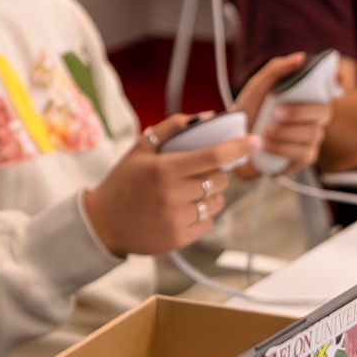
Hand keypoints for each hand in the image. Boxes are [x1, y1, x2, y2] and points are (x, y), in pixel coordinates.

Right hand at [81, 116, 254, 256]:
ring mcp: (176, 219)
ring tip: (189, 193)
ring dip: (211, 195)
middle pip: (220, 180)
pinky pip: (208, 223)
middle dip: (218, 173)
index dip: (238, 147)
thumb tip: (208, 117)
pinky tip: (183, 211)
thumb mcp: (140, 149)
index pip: (213, 156)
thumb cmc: (123, 181)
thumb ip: (172, 127)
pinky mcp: (178, 239)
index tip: (253, 141)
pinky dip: (202, 215)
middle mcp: (172, 195)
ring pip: (216, 202)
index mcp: (164, 169)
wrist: (103, 223)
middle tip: (201, 172)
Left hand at [235, 54, 332, 173]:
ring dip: (286, 132)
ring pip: (312, 133)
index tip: (307, 89)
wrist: (235, 142)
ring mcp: (312, 138)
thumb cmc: (250, 112)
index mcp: (307, 98)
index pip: (327, 91)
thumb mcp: (257, 88)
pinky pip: (303, 153)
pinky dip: (282, 148)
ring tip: (265, 130)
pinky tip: (266, 144)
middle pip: (323, 112)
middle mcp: (314, 117)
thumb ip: (276, 70)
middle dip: (298, 112)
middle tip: (275, 113)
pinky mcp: (305, 157)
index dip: (326, 85)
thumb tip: (299, 57)